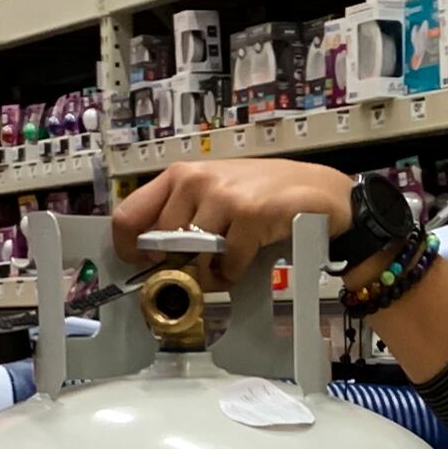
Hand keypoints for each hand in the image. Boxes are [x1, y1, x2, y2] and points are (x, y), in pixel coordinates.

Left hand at [110, 159, 356, 284]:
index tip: (145, 264)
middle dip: (177, 263)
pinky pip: (225, 263)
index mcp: (181, 175)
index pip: (129, 215)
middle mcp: (195, 180)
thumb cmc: (263, 194)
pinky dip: (232, 273)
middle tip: (199, 267)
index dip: (129, 248)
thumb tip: (151, 256)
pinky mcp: (248, 215)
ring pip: (192, 255)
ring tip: (225, 263)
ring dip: (207, 271)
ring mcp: (222, 195)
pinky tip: (244, 261)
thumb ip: (183, 216)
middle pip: (160, 242)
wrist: (318, 191)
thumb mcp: (215, 194)